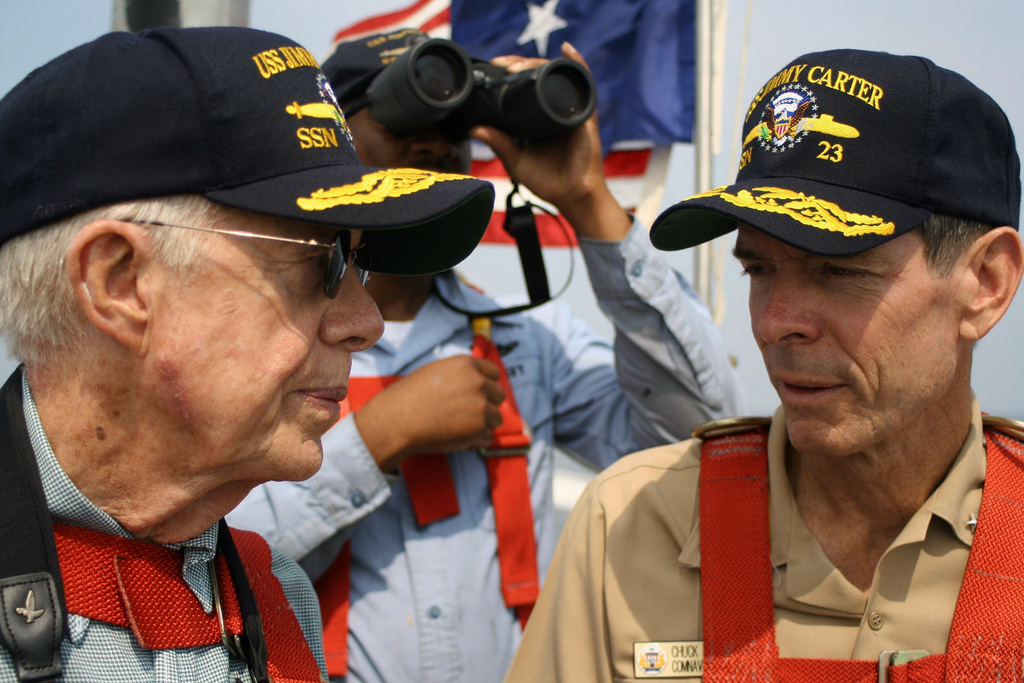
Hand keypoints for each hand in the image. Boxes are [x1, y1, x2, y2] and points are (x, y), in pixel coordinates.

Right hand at [353, 355, 505, 471]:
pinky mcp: (479, 430)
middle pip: (499, 396)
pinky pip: (487, 438)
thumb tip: (478, 382)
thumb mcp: (436, 372)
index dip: (487, 385)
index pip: (494, 373)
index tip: (480, 395)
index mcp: (467, 365)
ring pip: (496, 418)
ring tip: (459, 427)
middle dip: (487, 405)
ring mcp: (481, 407)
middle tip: (467, 414)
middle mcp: (478, 383)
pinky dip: (475, 441)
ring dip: (482, 425)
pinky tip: (456, 438)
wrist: (395, 421)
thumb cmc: (408, 397)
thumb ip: (460, 375)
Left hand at [470, 42, 630, 239]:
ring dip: (539, 64)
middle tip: (503, 65)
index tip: (495, 67)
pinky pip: (583, 84)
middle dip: (521, 65)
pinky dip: (576, 64)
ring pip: (556, 76)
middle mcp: (555, 110)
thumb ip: (499, 144)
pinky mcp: (583, 115)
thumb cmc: (549, 182)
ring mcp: (570, 110)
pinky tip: (566, 50)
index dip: (512, 74)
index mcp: (539, 118)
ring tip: (520, 64)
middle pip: (540, 76)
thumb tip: (475, 129)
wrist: (574, 198)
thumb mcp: (516, 161)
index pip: (525, 87)